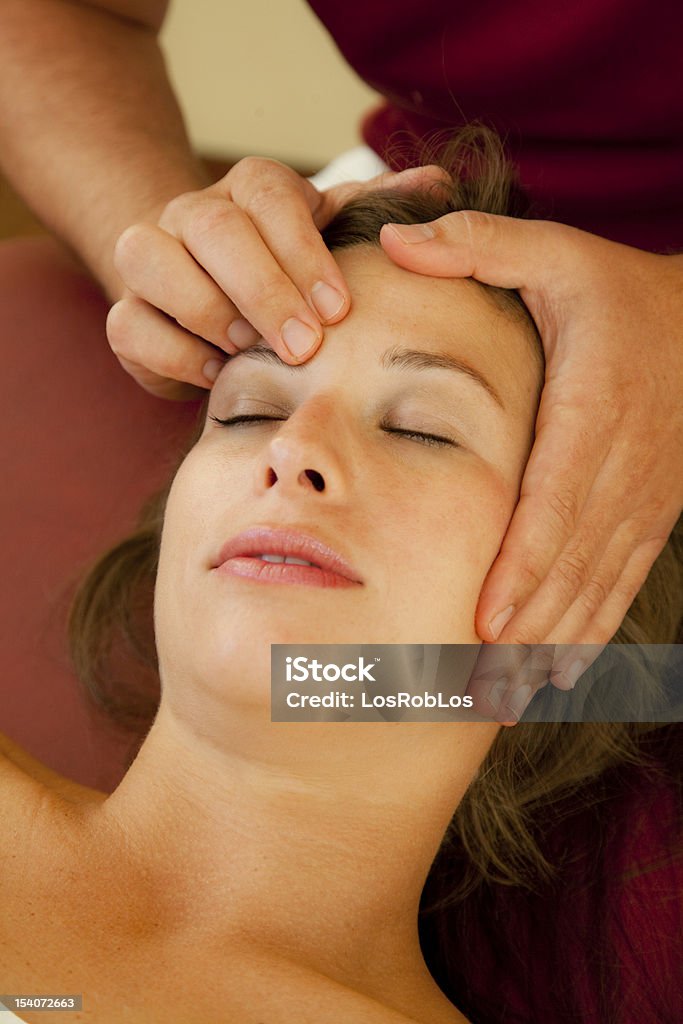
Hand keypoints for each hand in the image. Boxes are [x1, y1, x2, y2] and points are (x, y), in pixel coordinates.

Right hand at [106, 157, 444, 399]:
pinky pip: (130, 326)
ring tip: (253, 352)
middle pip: (213, 228)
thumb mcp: (337, 238)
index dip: (303, 252)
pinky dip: (174, 354)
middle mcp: (193, 213)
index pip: (270, 199)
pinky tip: (218, 374)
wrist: (218, 296)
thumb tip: (438, 184)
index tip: (339, 309)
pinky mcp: (126, 313)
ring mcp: (150, 258)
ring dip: (209, 312)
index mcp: (250, 190)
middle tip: (304, 345)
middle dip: (262, 289)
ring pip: (151, 261)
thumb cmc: (292, 273)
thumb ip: (378, 212)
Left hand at [381, 215, 682, 722]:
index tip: (486, 621)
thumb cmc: (615, 292)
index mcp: (591, 405)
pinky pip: (619, 582)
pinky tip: (554, 676)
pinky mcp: (649, 516)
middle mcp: (621, 464)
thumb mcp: (554, 253)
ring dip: (552, 648)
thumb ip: (478, 246)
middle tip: (475, 689)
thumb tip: (394, 237)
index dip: (524, 564)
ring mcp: (642, 497)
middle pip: (571, 562)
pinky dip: (589, 633)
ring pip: (595, 585)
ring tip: (503, 700)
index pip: (554, 499)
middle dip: (527, 631)